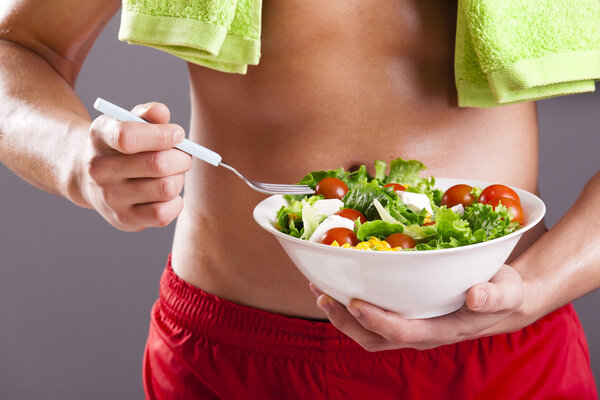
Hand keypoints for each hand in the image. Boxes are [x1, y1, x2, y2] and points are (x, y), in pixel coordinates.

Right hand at [79, 102, 191, 230]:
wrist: (88, 177)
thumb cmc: (120, 146)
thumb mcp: (128, 122)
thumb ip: (148, 114)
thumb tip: (161, 113)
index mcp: (99, 137)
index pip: (128, 137)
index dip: (161, 135)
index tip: (178, 134)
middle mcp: (99, 169)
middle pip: (157, 165)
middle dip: (181, 158)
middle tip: (184, 156)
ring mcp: (110, 198)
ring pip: (166, 188)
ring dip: (179, 179)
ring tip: (173, 174)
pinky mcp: (123, 220)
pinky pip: (163, 214)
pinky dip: (176, 202)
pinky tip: (168, 193)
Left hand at [310, 264, 530, 350]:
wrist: (500, 299)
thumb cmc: (502, 293)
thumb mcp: (507, 291)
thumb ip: (496, 295)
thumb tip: (476, 297)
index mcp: (442, 330)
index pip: (403, 333)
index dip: (377, 320)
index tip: (355, 302)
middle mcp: (420, 332)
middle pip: (374, 338)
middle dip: (345, 321)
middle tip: (323, 295)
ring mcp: (409, 326)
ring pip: (367, 332)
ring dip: (340, 315)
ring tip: (319, 290)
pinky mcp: (404, 315)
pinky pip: (371, 317)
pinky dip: (349, 305)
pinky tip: (337, 285)